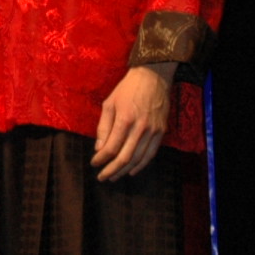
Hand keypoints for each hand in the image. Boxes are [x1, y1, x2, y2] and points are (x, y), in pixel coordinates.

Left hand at [92, 63, 177, 180]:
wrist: (154, 77)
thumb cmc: (127, 89)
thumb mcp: (109, 104)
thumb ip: (103, 127)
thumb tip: (98, 149)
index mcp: (125, 120)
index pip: (111, 147)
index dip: (101, 159)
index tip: (94, 163)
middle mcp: (140, 128)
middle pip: (125, 157)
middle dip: (111, 170)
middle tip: (102, 177)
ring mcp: (153, 131)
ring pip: (138, 158)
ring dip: (124, 170)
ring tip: (113, 177)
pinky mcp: (161, 132)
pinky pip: (151, 154)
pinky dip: (141, 165)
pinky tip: (131, 170)